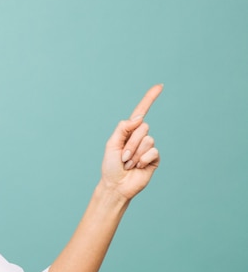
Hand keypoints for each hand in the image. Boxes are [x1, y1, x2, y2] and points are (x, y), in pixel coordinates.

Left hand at [100, 84, 162, 200]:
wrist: (116, 185)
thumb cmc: (110, 166)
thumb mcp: (111, 144)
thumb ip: (122, 128)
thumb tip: (139, 118)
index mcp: (128, 131)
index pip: (141, 112)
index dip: (150, 99)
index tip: (160, 86)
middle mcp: (140, 137)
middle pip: (142, 128)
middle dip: (130, 143)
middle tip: (123, 157)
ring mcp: (148, 148)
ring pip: (148, 140)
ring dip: (135, 154)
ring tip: (128, 163)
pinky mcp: (154, 158)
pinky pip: (153, 151)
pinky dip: (143, 159)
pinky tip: (138, 167)